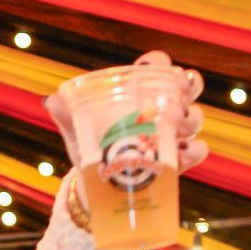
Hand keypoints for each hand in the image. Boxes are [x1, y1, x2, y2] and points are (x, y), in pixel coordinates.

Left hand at [47, 52, 206, 175]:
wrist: (99, 187)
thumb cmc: (92, 148)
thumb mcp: (79, 132)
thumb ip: (68, 115)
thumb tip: (52, 99)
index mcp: (140, 92)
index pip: (157, 66)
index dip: (159, 62)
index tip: (150, 68)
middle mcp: (163, 108)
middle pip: (189, 86)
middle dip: (189, 88)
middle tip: (177, 98)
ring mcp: (175, 133)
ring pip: (196, 117)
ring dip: (191, 121)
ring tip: (176, 131)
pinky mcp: (181, 159)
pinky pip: (198, 151)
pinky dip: (193, 152)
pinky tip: (180, 157)